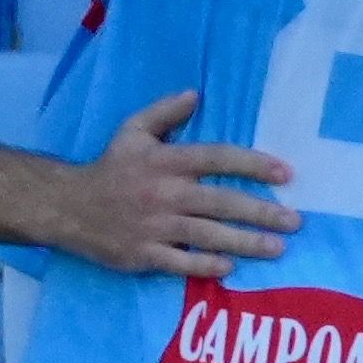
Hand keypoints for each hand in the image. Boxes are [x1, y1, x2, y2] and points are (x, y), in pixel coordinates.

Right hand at [50, 91, 289, 280]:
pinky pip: (180, 263)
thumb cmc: (109, 168)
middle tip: (295, 221)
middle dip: (261, 212)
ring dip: (245, 243)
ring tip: (278, 248)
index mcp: (166, 161)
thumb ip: (165, 111)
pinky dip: (206, 266)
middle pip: (221, 202)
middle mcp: (165, 193)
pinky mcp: (143, 255)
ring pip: (208, 236)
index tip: (285, 174)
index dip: (253, 165)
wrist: (67, 206)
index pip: (217, 158)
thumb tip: (197, 94)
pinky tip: (231, 268)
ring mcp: (155, 227)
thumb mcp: (132, 130)